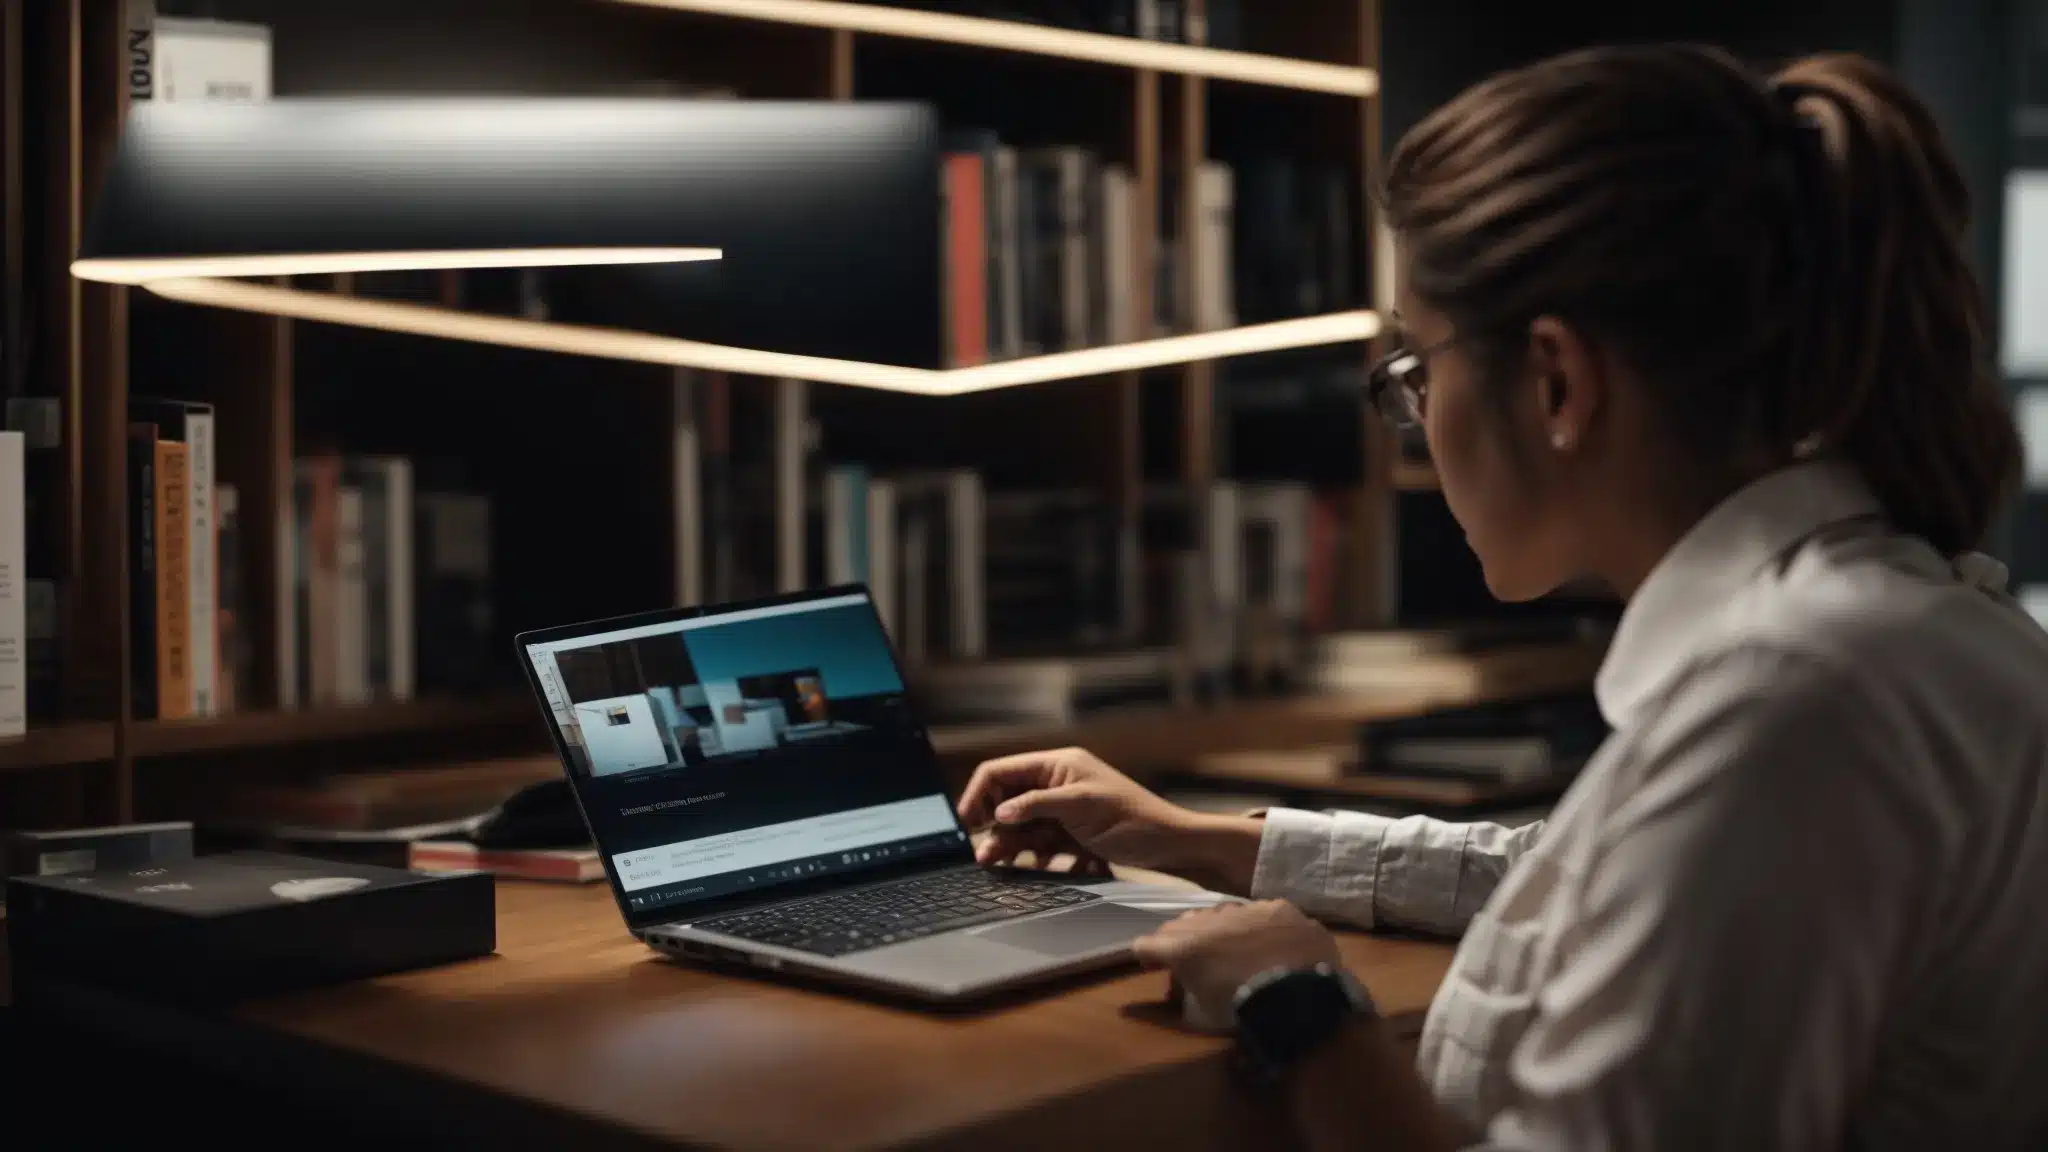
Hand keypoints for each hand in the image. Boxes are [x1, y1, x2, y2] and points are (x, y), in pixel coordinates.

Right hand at [956, 747, 1203, 873]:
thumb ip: (1037, 805)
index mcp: (1058, 765)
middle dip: (992, 826)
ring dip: (1008, 844)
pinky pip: (1040, 844)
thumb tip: (999, 811)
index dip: (978, 794)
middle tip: (980, 855)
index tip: (965, 823)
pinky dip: (1033, 856)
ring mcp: (1064, 811)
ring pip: (1022, 826)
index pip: (1002, 772)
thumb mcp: (1082, 807)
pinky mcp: (1072, 835)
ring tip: (993, 864)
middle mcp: (1057, 784)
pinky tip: (1031, 869)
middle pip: (1007, 801)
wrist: (1174, 847)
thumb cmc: (1135, 820)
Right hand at [1132, 900, 1342, 1017]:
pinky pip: (1262, 914)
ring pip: (1223, 914)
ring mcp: (1245, 909)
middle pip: (1183, 924)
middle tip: (1197, 962)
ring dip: (1222, 930)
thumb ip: (1186, 996)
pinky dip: (1261, 928)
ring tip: (1238, 952)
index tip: (1155, 968)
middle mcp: (1209, 920)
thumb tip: (1182, 990)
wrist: (1299, 994)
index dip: (1148, 957)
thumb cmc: (1242, 1010)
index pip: (1146, 944)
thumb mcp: (1202, 1014)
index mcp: (1183, 947)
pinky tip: (1274, 945)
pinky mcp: (1278, 907)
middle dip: (1184, 941)